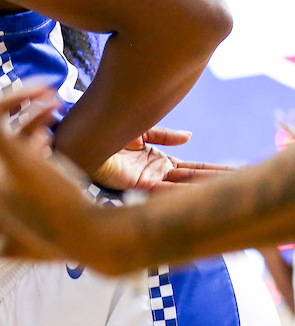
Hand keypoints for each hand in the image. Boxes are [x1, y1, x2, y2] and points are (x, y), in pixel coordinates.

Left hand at [93, 127, 233, 190]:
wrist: (80, 138)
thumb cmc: (104, 132)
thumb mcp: (141, 131)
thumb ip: (164, 135)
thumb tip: (189, 136)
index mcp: (158, 162)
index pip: (194, 169)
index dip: (215, 172)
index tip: (238, 172)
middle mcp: (156, 174)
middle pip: (194, 180)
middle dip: (217, 182)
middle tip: (244, 183)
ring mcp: (149, 181)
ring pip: (184, 187)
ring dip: (205, 189)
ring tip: (231, 192)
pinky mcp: (138, 185)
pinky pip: (165, 190)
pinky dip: (182, 192)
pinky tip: (200, 194)